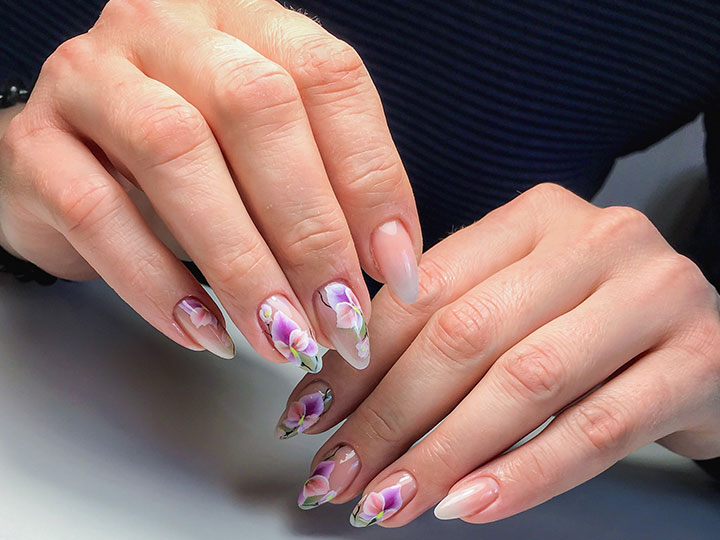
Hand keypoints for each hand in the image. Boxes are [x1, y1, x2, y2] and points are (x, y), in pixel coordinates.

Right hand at [0, 0, 421, 369]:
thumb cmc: (189, 162)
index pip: (327, 76)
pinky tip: (206, 332)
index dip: (372, 177)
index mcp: (244, 21)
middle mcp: (167, 29)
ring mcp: (92, 78)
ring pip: (176, 153)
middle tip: (339, 317)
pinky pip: (98, 211)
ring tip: (280, 335)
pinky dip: (157, 283)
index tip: (394, 268)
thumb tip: (389, 266)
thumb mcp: (265, 153)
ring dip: (242, 263)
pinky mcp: (37, 145)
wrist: (69, 163)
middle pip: (257, 108)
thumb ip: (328, 185)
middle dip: (310, 229)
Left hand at [279, 183, 719, 524]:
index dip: (360, 359)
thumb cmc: (594, 326)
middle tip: (338, 473)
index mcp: (534, 216)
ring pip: (524, 382)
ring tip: (387, 500)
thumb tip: (340, 388)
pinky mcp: (699, 359)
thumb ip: (444, 326)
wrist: (713, 344)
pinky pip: (594, 429)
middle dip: (388, 415)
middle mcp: (594, 239)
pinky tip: (468, 506)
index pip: (425, 288)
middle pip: (466, 334)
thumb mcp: (517, 305)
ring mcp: (653, 292)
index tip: (312, 415)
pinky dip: (522, 474)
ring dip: (442, 454)